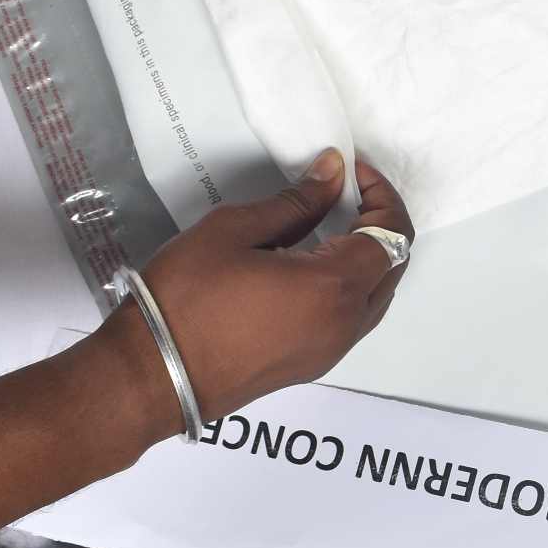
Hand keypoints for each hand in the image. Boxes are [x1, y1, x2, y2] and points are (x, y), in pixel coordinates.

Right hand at [94, 151, 414, 440]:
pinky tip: (316, 266)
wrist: (154, 375)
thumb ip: (296, 203)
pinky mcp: (314, 365)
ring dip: (370, 258)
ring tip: (332, 226)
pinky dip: (353, 286)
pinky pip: (355, 319)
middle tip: (345, 193)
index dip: (381, 195)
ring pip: (378, 296)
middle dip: (381, 223)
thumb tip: (333, 172)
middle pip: (393, 266)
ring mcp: (333, 350)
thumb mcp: (235, 232)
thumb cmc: (187, 297)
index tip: (354, 172)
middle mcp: (346, 324)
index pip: (391, 235)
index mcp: (334, 287)